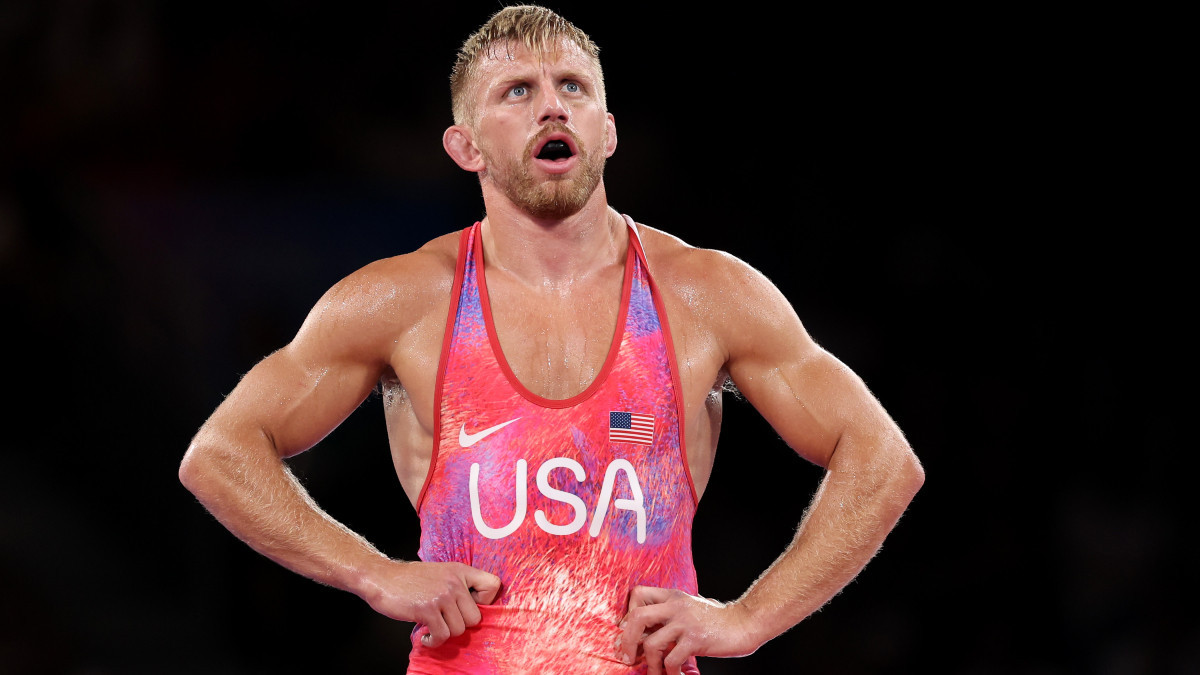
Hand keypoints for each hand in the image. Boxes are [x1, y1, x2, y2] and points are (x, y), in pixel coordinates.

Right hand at [361, 560, 501, 646]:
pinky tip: (426, 636)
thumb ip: (458, 586)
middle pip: (475, 617)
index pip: (493, 585)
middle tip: (444, 622)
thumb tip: (475, 611)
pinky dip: (434, 641)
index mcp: (460, 571)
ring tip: (433, 628)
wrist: (381, 578)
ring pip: (459, 629)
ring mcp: (442, 595)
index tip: (467, 606)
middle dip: (459, 625)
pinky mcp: (427, 609)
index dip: (485, 602)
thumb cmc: (410, 580)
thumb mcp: (440, 573)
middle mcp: (454, 582)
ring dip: (445, 634)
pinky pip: (442, 635)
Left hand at [615, 586, 757, 674]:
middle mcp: (676, 606)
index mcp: (672, 596)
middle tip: (628, 657)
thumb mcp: (689, 609)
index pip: (637, 594)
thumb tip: (643, 635)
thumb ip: (669, 615)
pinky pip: (671, 660)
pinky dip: (670, 673)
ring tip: (656, 673)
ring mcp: (686, 622)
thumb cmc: (716, 621)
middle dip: (627, 641)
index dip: (628, 614)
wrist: (744, 624)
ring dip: (650, 664)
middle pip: (637, 617)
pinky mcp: (696, 639)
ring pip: (652, 644)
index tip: (630, 633)